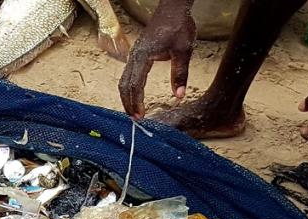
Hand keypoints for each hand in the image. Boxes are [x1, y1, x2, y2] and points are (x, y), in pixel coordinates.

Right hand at [118, 0, 196, 117]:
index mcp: (143, 56)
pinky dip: (129, 87)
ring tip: (133, 110)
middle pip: (125, 84)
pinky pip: (128, 73)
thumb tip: (179, 95)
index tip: (140, 116)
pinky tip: (135, 94)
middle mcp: (135, 56)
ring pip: (124, 79)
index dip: (136, 102)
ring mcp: (134, 54)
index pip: (135, 85)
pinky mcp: (137, 53)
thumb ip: (180, 74)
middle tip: (135, 119)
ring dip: (127, 96)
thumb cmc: (178, 26)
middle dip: (128, 103)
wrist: (172, 9)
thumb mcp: (183, 50)